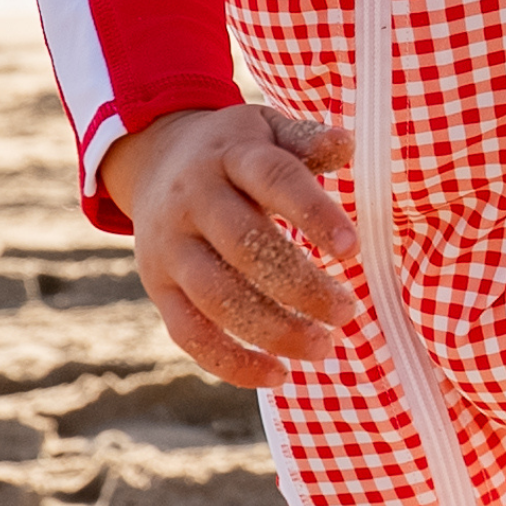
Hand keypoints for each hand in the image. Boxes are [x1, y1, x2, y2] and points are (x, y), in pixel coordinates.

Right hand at [100, 105, 360, 387]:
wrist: (153, 159)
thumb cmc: (233, 151)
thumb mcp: (266, 130)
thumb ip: (306, 140)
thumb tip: (347, 144)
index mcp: (230, 155)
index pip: (274, 179)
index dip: (312, 212)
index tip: (352, 249)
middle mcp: (193, 199)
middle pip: (245, 247)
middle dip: (300, 286)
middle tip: (347, 312)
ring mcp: (171, 247)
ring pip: (217, 297)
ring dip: (273, 330)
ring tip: (324, 346)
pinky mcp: (158, 287)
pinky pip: (189, 333)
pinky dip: (232, 362)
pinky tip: (278, 376)